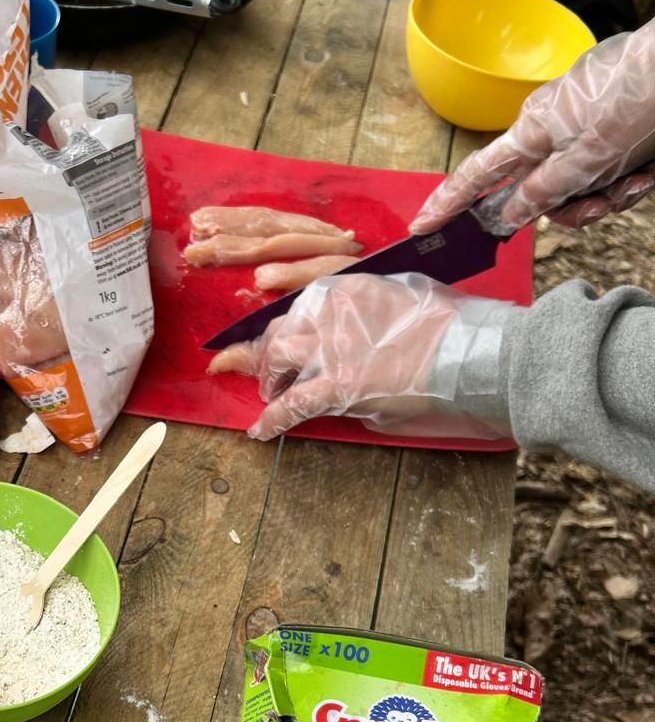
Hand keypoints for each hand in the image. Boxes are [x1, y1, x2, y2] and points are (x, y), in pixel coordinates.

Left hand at [246, 273, 515, 440]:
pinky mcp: (335, 386)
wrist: (461, 351)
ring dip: (269, 380)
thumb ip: (369, 309)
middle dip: (271, 354)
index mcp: (345, 289)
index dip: (291, 328)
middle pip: (282, 330)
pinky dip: (272, 419)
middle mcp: (328, 312)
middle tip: (272, 373)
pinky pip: (291, 403)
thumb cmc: (445, 325)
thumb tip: (356, 330)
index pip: (302, 307)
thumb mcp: (402, 295)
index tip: (288, 340)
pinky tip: (260, 432)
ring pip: (277, 360)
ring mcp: (328, 349)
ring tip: (269, 397)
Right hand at [411, 21, 654, 234]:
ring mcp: (582, 123)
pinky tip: (648, 167)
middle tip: (602, 203)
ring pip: (578, 184)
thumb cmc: (636, 101)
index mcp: (531, 130)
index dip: (449, 204)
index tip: (422, 225)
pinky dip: (627, 176)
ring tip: (637, 178)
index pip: (477, 175)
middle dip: (574, 207)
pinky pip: (605, 168)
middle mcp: (551, 126)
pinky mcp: (611, 122)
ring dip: (608, 194)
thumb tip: (506, 215)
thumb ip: (542, 194)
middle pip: (542, 190)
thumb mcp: (585, 162)